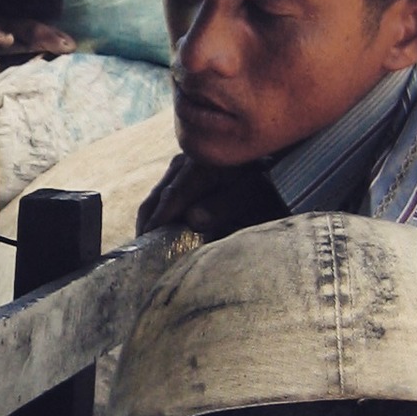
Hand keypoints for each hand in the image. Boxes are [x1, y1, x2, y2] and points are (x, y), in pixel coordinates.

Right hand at [137, 154, 282, 238]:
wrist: (275, 162)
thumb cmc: (267, 181)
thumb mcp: (252, 194)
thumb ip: (224, 205)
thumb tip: (192, 218)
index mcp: (200, 166)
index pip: (172, 198)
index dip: (158, 222)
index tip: (147, 243)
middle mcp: (184, 163)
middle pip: (157, 198)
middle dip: (147, 226)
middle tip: (140, 253)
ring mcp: (179, 167)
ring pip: (156, 197)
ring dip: (150, 221)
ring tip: (145, 247)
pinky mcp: (180, 174)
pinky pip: (162, 195)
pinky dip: (157, 214)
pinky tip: (156, 232)